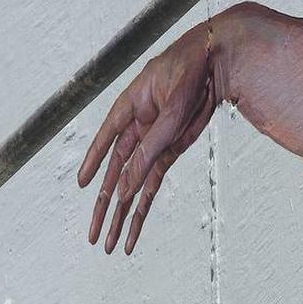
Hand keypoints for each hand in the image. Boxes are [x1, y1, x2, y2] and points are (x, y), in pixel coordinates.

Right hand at [78, 21, 219, 253]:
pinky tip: (133, 228)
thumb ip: (152, 148)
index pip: (106, 142)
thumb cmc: (191, 70)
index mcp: (129, 109)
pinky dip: (144, 206)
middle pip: (115, 175)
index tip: (82, 185)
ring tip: (110, 244)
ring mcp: (153, 142)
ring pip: (132, 186)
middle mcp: (137, 129)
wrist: (220, 59)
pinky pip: (154, 184)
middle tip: (93, 237)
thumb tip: (130, 183)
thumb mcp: (173, 111)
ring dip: (122, 216)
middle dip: (105, 208)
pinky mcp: (171, 152)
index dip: (93, 163)